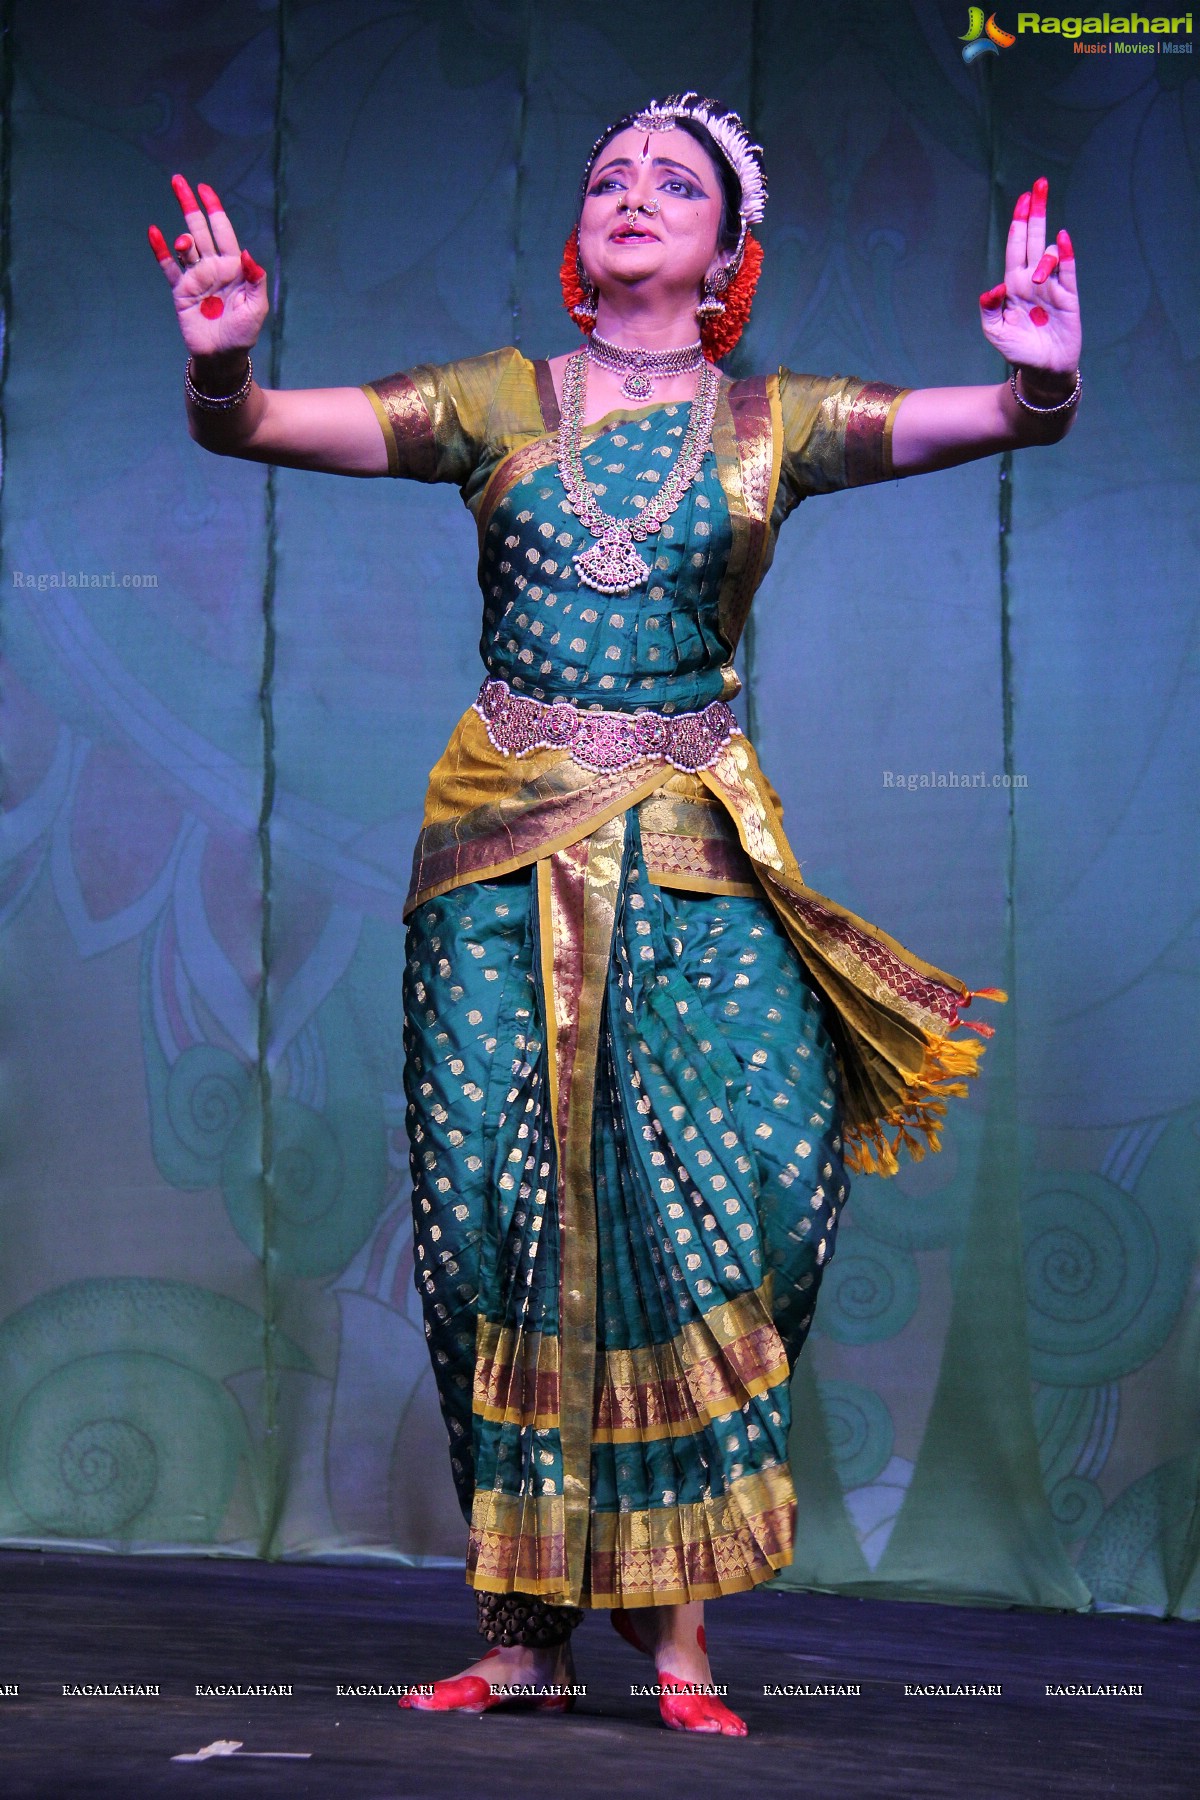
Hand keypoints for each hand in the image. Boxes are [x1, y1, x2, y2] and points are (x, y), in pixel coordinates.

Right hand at [147, 176, 268, 360]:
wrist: (222, 357)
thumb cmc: (243, 333)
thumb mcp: (256, 307)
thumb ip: (255, 279)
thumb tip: (247, 252)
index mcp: (234, 267)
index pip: (223, 231)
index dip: (214, 209)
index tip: (205, 189)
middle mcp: (213, 266)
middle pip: (200, 229)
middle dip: (190, 205)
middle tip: (177, 180)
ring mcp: (195, 277)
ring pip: (186, 247)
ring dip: (183, 240)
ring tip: (184, 243)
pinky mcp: (180, 291)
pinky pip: (168, 267)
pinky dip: (160, 250)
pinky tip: (154, 232)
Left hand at [978, 177, 1079, 377]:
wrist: (1042, 370)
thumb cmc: (1017, 349)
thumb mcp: (995, 332)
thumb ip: (989, 310)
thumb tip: (992, 288)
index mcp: (1013, 285)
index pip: (1016, 247)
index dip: (1019, 223)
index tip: (1024, 198)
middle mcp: (1032, 280)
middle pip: (1034, 239)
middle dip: (1036, 212)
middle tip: (1040, 184)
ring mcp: (1052, 286)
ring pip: (1050, 255)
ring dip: (1044, 258)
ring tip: (1038, 277)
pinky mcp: (1069, 297)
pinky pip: (1069, 270)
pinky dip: (1066, 254)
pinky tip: (1063, 239)